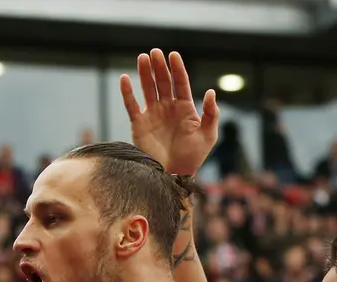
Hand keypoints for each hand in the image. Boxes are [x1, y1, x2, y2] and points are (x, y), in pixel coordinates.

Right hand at [122, 49, 218, 174]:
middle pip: (163, 82)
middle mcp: (168, 108)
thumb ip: (212, 114)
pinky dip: (127, 93)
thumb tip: (211, 92)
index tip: (173, 55)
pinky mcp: (139, 124)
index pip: (180, 82)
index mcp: (185, 108)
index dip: (177, 68)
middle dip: (159, 67)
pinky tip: (125, 79)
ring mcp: (153, 114)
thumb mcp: (208, 135)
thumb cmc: (193, 157)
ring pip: (147, 89)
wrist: (175, 175)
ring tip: (143, 58)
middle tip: (155, 52)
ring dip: (144, 73)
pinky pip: (132, 105)